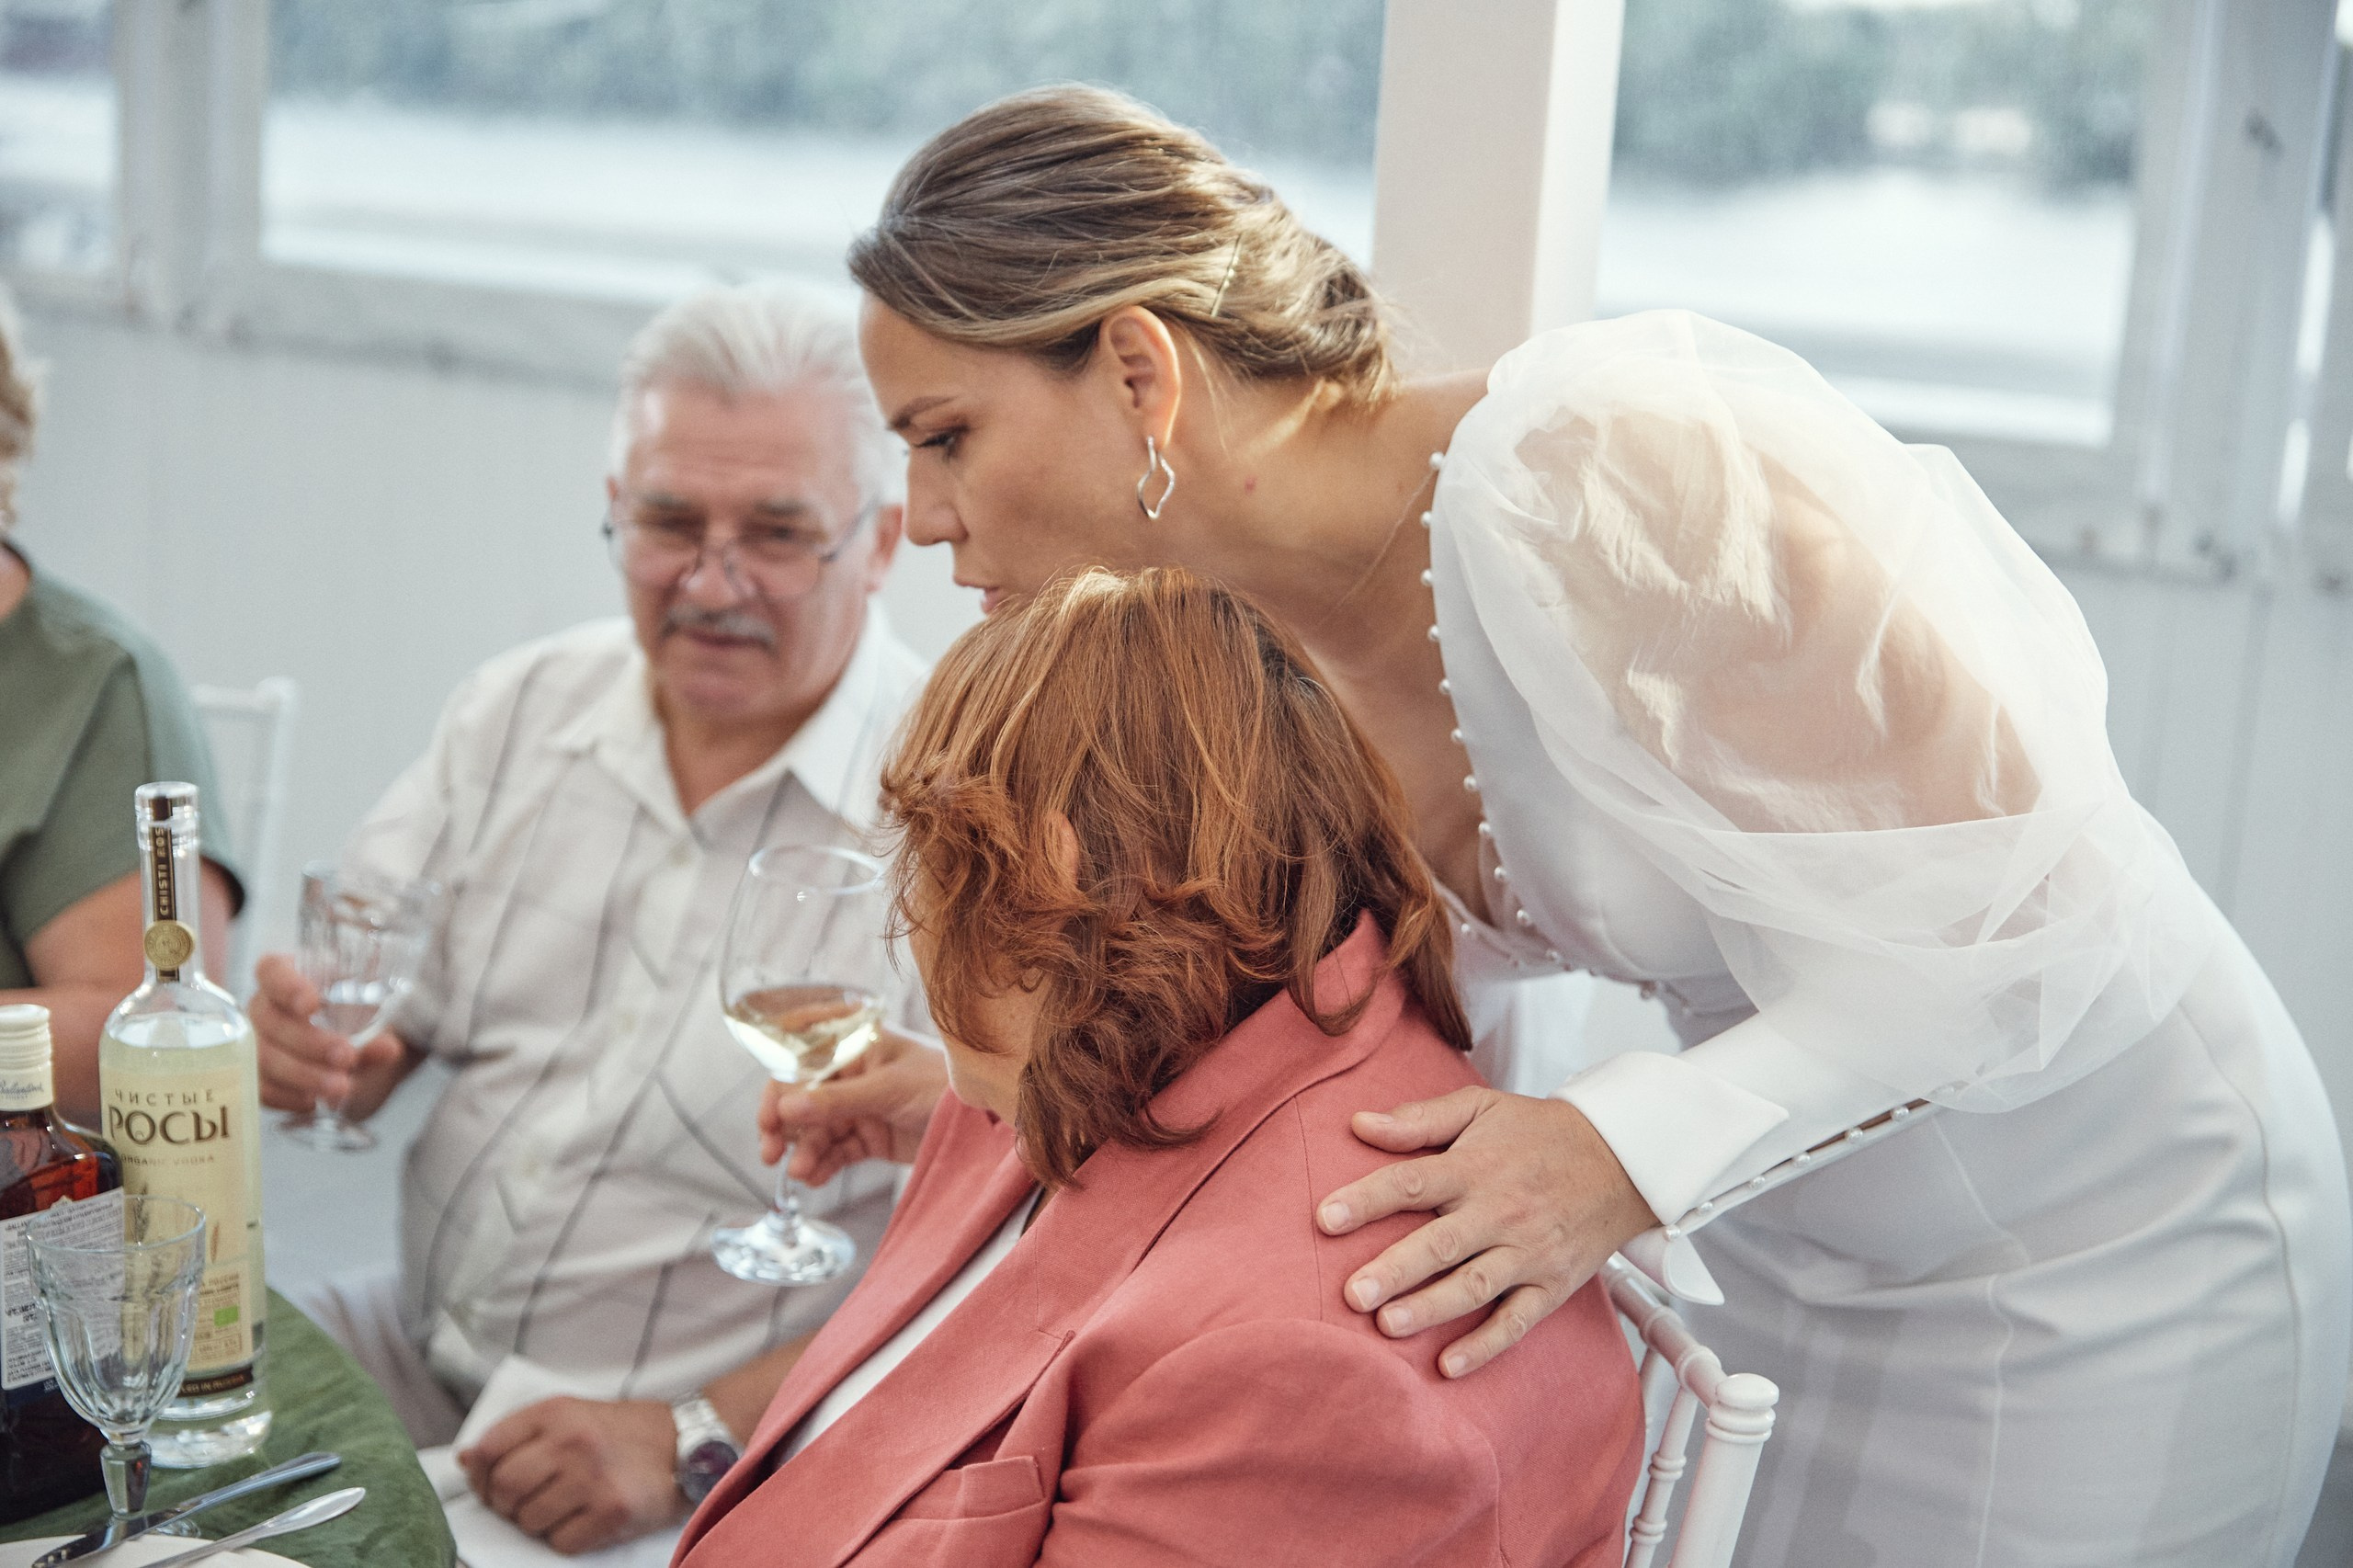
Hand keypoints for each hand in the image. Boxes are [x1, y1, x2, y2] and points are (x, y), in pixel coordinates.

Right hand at [250, 953, 409, 1119]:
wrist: (349, 1045)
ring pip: (263, 1059)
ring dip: (302, 1075)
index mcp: (284, 975)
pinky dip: (288, 1097)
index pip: (272, 971)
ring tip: (340, 1086)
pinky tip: (313, 1101)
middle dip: (309, 1042)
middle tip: (346, 1056)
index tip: (311, 1004)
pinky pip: (260, 1089)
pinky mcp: (255, 1076)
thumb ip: (376, 1030)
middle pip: (269, 1021)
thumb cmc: (352, 1013)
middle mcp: (261, 1006)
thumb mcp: (368, 1016)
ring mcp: (252, 1042)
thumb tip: (388, 1048)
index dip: (286, 986)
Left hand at [458, 1395, 684, 1553]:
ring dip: (540, 1524)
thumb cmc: (622, 1433)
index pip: (488, 1449)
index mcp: (556, 1413)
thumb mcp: (571, 1415)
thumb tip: (466, 1461)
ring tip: (566, 1507)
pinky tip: (588, 1519)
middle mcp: (571, 1442)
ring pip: (529, 1521)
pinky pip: (561, 1542)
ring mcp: (592, 1478)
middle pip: (504, 1490)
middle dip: (508, 1505)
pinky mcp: (611, 1511)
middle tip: (529, 1502)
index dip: (480, 1476)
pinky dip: (569, 1538)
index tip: (491, 1486)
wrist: (687, 1446)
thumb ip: (521, 1434)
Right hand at [761, 1025, 947, 1183]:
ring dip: (804, 1151)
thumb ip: (838, 1101)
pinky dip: (822, 1165)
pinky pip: (835, 1151)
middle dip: (784, 1127)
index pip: (802, 1060)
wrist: (984, 1122)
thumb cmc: (943, 1084)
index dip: (779, 1087)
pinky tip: (815, 1178)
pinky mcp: (869, 1136)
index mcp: (854, 1045)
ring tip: (802, 1173)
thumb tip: (787, 1108)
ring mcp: (858, 1106)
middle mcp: (851, 1074)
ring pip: (816, 1130)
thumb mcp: (888, 1089)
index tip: (769, 1117)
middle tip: (771, 1154)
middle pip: (801, 1100)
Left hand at [1315, 1087, 1657, 1378]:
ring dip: (1431, 1309)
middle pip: (1440, 1243)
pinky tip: (1449, 1366)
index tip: (1325, 1219)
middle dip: (1395, 1269)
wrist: (1622, 1159)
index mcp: (1474, 1167)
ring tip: (1387, 1326)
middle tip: (1353, 1293)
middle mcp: (1499, 1211)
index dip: (1367, 1200)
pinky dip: (1485, 1346)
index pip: (1412, 1182)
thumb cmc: (1539, 1132)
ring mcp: (1528, 1252)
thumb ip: (1418, 1119)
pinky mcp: (1551, 1284)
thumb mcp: (1480, 1107)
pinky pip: (1517, 1320)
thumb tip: (1358, 1123)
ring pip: (1474, 1286)